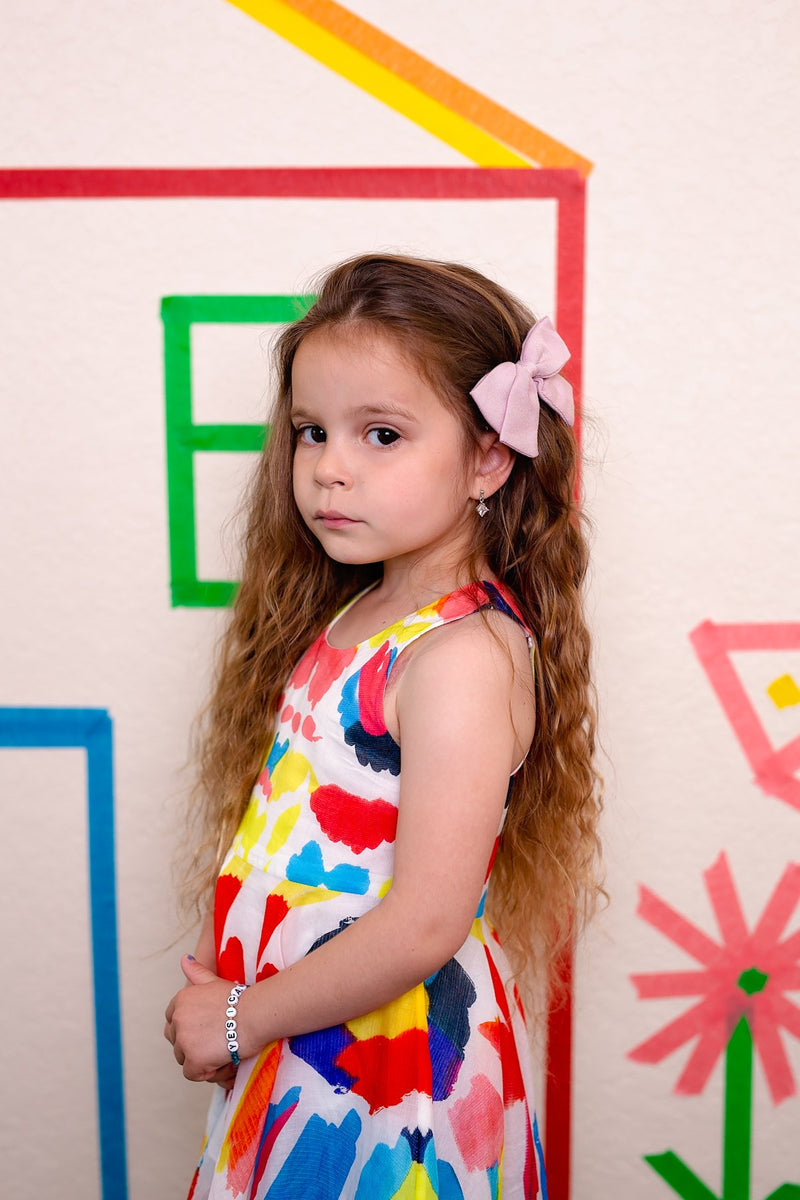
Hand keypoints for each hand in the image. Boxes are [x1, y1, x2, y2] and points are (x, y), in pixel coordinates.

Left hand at [164, 956, 238, 1082]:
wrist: (256, 1013)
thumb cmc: (241, 998)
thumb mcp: (215, 981)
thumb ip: (197, 973)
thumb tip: (184, 959)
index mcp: (181, 999)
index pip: (172, 1021)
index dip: (188, 1030)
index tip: (206, 1031)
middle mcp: (177, 1018)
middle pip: (176, 1042)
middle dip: (192, 1046)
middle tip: (216, 1043)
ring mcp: (184, 1040)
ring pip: (184, 1059)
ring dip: (201, 1060)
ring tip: (223, 1052)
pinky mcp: (193, 1059)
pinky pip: (193, 1074)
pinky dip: (207, 1072)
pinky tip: (223, 1060)